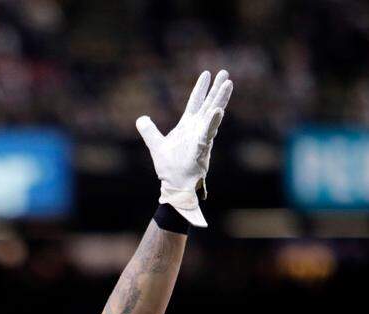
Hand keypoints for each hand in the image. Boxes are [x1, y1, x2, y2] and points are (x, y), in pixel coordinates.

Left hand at [136, 70, 232, 227]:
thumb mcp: (156, 144)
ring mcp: (201, 137)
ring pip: (213, 114)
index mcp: (187, 126)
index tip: (206, 73)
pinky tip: (218, 111)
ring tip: (228, 84)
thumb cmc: (170, 167)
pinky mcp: (201, 147)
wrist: (174, 185)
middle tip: (225, 72)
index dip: (200, 88)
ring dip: (220, 99)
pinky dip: (212, 122)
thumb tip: (141, 119)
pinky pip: (208, 133)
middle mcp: (197, 128)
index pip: (195, 102)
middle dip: (216, 89)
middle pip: (208, 104)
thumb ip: (149, 131)